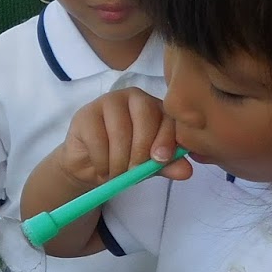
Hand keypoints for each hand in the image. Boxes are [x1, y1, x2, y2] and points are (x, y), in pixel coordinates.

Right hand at [58, 88, 191, 188]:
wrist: (90, 165)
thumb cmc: (125, 159)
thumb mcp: (150, 165)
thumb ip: (168, 165)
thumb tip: (186, 171)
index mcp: (156, 107)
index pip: (167, 118)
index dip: (166, 139)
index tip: (160, 160)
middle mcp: (134, 98)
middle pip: (145, 118)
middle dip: (141, 150)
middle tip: (134, 172)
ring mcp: (108, 102)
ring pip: (120, 130)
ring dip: (120, 161)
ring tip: (117, 174)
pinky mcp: (85, 114)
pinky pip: (98, 139)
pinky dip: (102, 161)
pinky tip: (103, 169)